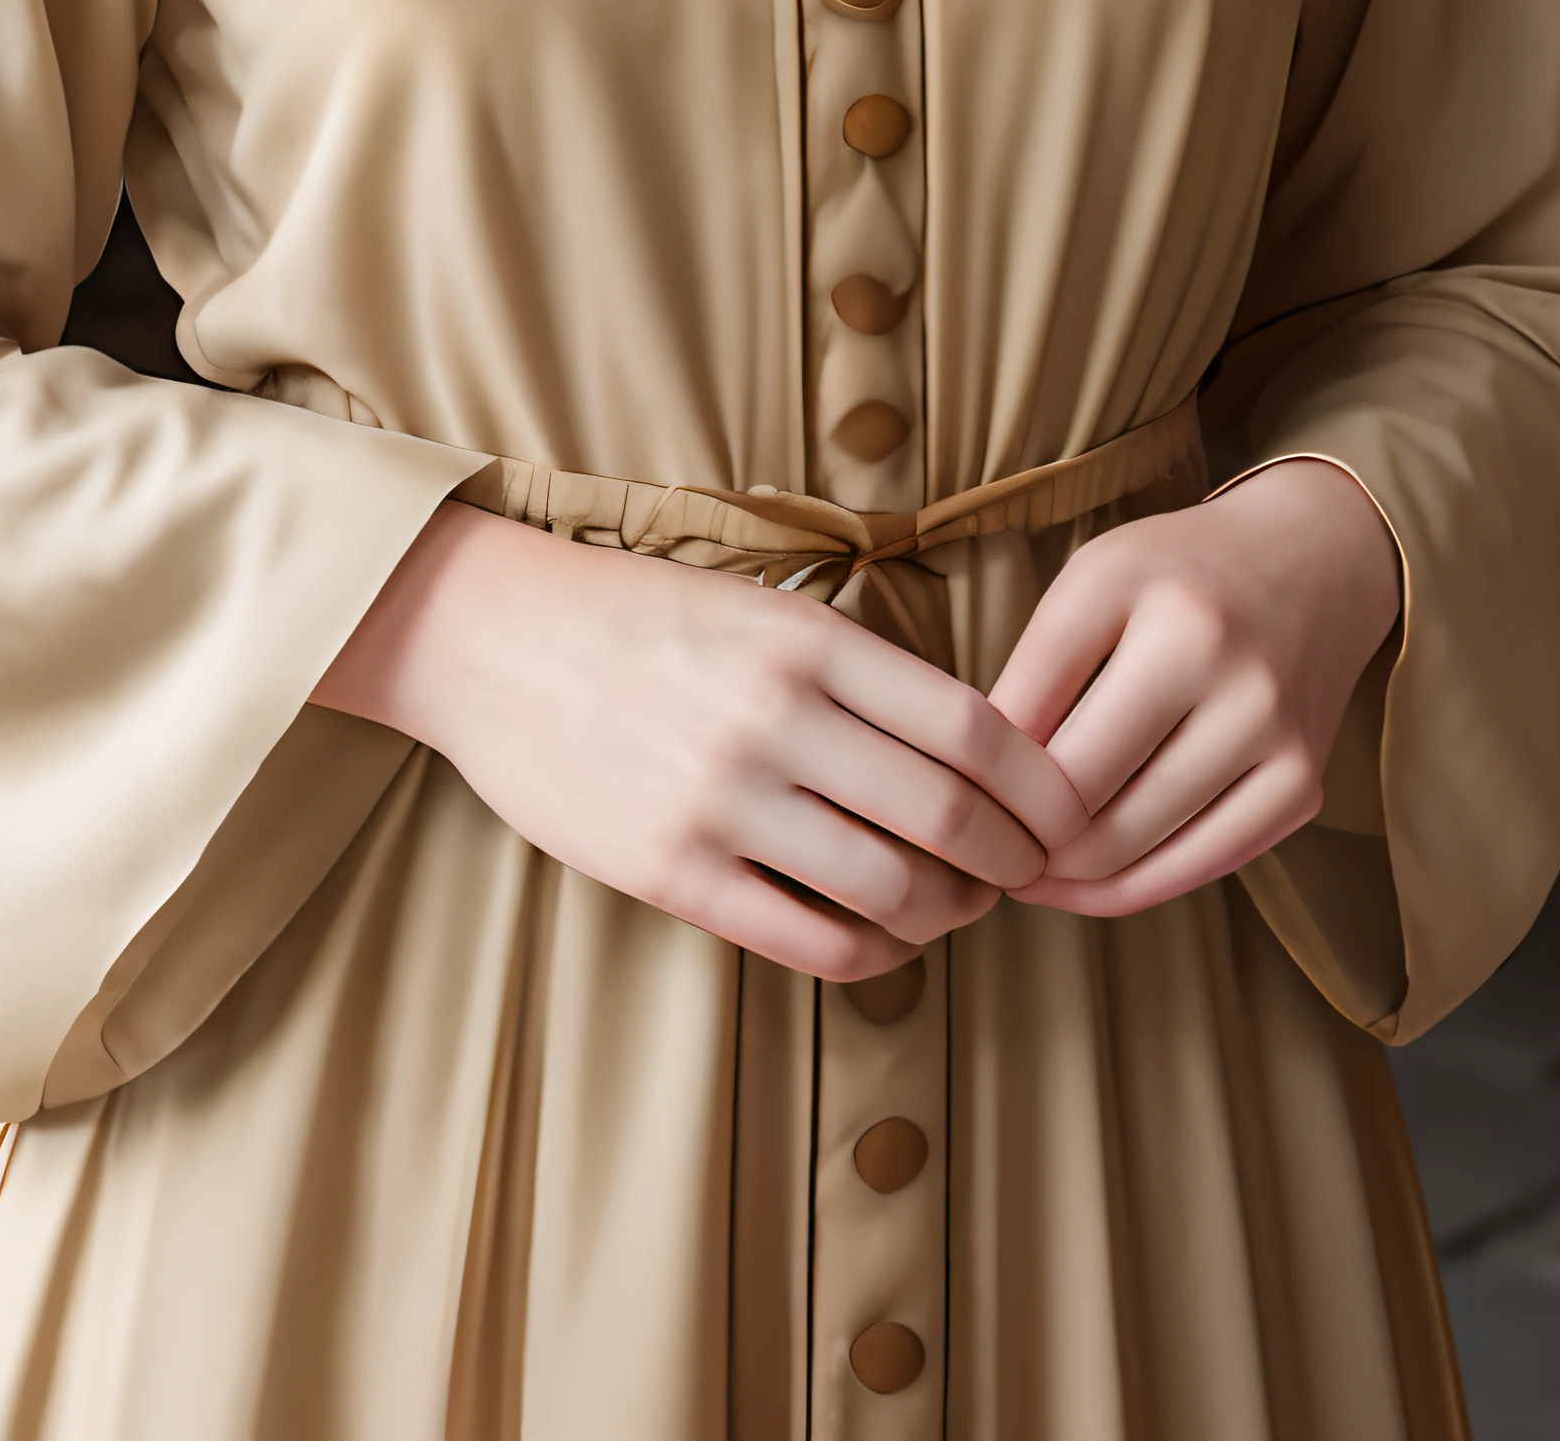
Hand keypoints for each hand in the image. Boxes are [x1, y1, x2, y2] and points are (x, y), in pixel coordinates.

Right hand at [314, 501, 1085, 981]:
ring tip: (955, 909)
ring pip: (889, 890)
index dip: (1042, 789)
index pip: (975, 731)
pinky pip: (806, 939)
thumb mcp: (760, 606)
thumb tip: (967, 748)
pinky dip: (869, 953)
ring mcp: (722, 799)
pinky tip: (881, 940)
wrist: (493, 639)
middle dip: (1013, 862)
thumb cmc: (637, 616)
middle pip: (950, 818)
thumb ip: (856, 669)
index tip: (1065, 814)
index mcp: (811, 642)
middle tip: (1029, 875)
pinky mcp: (671, 870)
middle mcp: (777, 718)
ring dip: (947, 914)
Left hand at [988, 457, 1402, 918]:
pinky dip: (1135, 887)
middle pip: (1085, 796)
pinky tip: (1091, 880)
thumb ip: (1037, 672)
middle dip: (1022, 833)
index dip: (981, 776)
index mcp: (1162, 606)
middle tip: (984, 846)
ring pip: (1137, 847)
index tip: (955, 795)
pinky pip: (1201, 866)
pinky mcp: (1302, 788)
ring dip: (1070, 876)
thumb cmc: (1177, 574)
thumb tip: (985, 788)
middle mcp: (1228, 669)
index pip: (1036, 724)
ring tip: (1028, 868)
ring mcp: (1274, 735)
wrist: (1311, 564)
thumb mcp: (1094, 581)